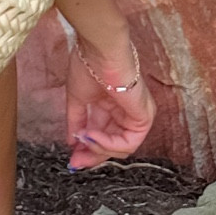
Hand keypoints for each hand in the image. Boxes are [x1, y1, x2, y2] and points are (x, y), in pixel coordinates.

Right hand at [65, 43, 155, 171]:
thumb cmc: (89, 66)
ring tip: (83, 139)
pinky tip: (93, 136)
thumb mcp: (77, 98)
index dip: (87, 149)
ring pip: (121, 148)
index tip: (72, 159)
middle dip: (92, 155)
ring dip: (99, 148)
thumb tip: (72, 141)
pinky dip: (109, 144)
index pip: (102, 134)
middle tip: (76, 162)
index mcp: (110, 105)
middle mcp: (125, 112)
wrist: (100, 52)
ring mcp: (136, 116)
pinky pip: (128, 143)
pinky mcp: (144, 118)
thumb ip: (76, 121)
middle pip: (112, 145)